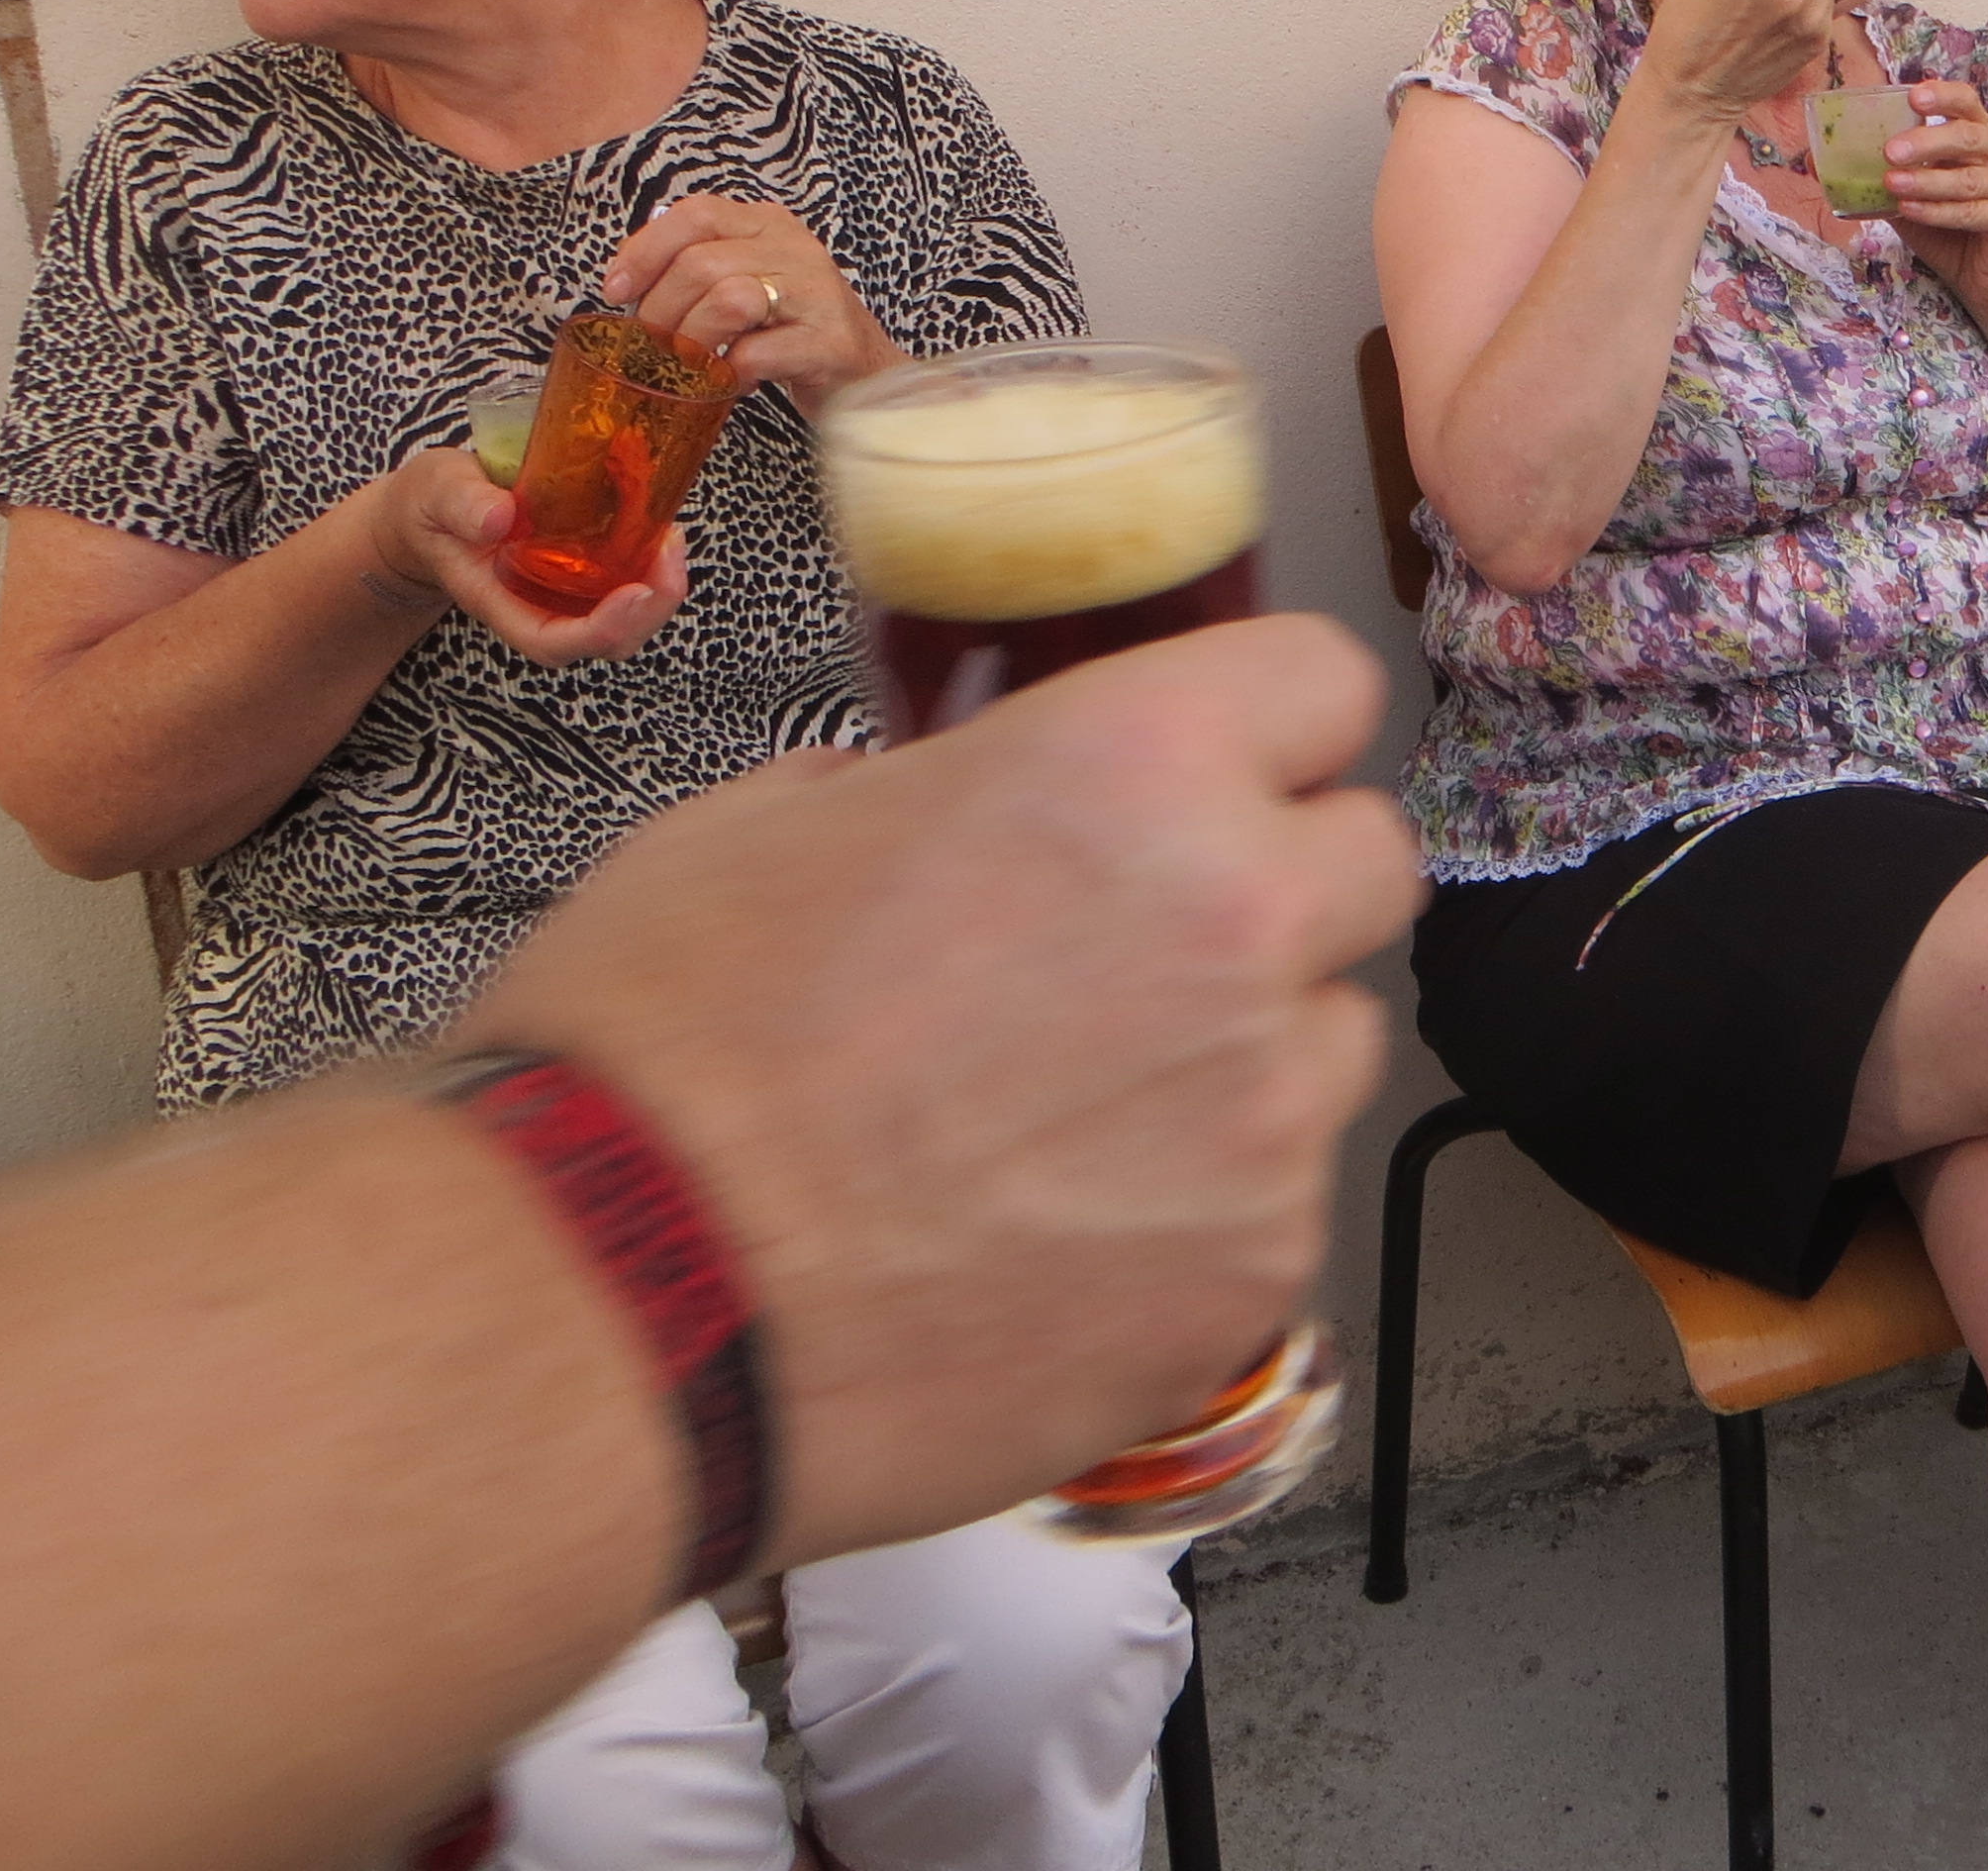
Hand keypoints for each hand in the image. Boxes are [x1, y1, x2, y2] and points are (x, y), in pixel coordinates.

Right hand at [363, 446, 684, 663]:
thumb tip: (499, 517)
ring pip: (625, 618)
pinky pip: (626, 582)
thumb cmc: (431, 504)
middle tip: (670, 550)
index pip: (551, 641)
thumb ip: (460, 503)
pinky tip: (658, 526)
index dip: (600, 630)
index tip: (635, 591)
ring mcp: (562, 593)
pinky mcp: (580, 571)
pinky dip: (650, 562)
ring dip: (659, 586)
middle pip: (605, 641)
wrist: (432, 508)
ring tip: (670, 536)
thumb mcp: (435, 490)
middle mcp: (536, 606)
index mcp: (496, 599)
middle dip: (650, 610)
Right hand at [455, 615, 1422, 1559]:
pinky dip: (1199, 1218)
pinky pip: (1280, 1206)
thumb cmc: (659, 1061)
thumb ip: (949, 787)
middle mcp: (1236, 919)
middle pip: (1369, 861)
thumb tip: (977, 800)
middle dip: (1279, 893)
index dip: (1266, 727)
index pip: (1324, 681)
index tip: (1234, 767)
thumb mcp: (773, 822)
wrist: (618, 1306)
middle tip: (1147, 953)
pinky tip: (1054, 1241)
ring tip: (1069, 1122)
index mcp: (1131, 764)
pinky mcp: (1252, 1273)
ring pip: (1334, 1043)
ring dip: (1247, 1062)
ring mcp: (1262, 1109)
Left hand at [599, 196, 900, 409]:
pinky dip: (729, 374)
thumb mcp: (747, 282)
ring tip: (690, 365)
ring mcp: (819, 295)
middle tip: (652, 346)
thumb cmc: (791, 330)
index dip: (645, 251)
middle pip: (702, 263)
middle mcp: (798, 250)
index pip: (696, 214)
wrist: (867, 376)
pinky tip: (734, 382)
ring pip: (729, 299)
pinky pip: (757, 353)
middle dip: (661, 310)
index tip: (616, 291)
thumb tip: (627, 284)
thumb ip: (697, 269)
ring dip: (693, 340)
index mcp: (769, 225)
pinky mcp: (831, 343)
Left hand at [1880, 76, 1987, 323]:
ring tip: (1891, 183)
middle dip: (1926, 141)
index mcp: (1984, 137)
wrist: (1986, 283)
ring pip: (1968, 179)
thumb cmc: (1951, 233)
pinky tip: (1910, 209)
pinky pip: (1973, 212)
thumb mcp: (1910, 198)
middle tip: (1889, 151)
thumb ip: (1882, 176)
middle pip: (1969, 137)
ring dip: (1926, 181)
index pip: (1968, 103)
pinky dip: (1938, 211)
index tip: (1912, 96)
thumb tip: (1819, 163)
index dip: (1943, 96)